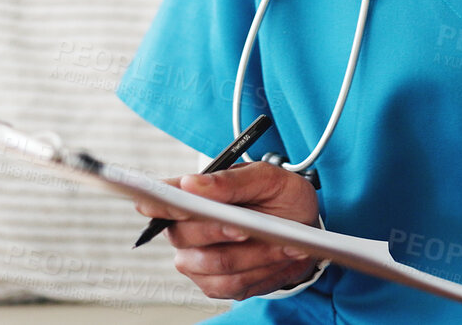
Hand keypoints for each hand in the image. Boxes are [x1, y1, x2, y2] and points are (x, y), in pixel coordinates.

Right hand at [131, 160, 322, 300]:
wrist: (301, 229)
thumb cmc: (279, 197)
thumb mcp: (267, 177)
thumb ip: (231, 180)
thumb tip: (191, 183)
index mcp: (191, 196)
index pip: (163, 199)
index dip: (160, 203)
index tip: (178, 203)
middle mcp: (186, 231)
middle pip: (186, 235)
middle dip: (220, 231)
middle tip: (246, 228)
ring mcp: (197, 261)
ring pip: (216, 263)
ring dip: (255, 254)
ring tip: (284, 243)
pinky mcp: (215, 284)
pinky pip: (233, 284)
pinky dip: (263, 270)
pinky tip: (283, 256)